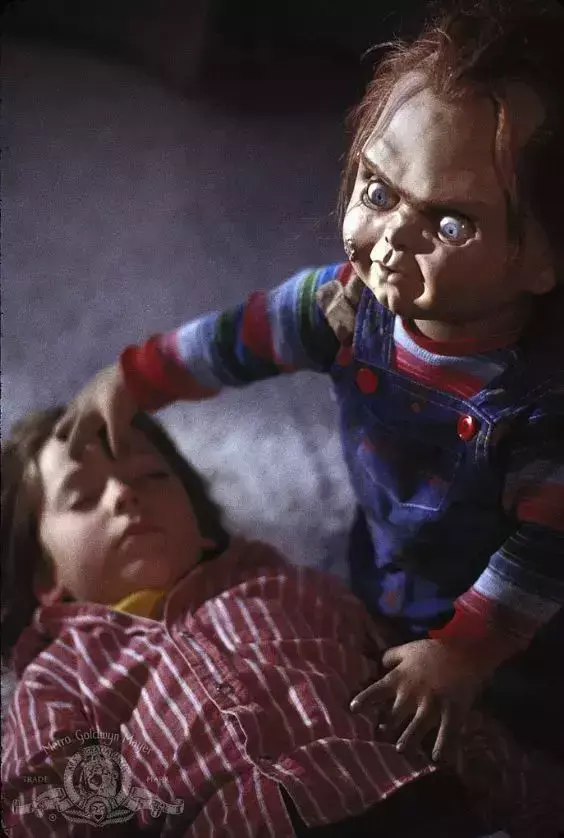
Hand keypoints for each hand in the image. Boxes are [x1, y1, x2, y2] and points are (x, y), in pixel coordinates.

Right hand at [54, 362, 136, 458]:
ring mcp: (86, 392)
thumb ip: (117, 440)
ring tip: (84, 428)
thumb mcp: (119, 420)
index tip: (77, 461)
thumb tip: (118, 459)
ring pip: (72, 410)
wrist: (131, 369)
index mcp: (83, 417)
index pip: (74, 440)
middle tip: (73, 443)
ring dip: (74, 420)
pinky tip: (96, 409)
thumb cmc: (122, 396)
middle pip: (64, 424)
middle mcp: (80, 405)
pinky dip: (86, 409)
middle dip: (65, 434)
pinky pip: (84, 400)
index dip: (74, 452)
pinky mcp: (95, 383)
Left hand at [350, 639, 492, 761]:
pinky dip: (443, 748)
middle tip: (381, 736)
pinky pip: (446, 733)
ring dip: (407, 742)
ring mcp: (432, 705)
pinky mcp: (452, 712)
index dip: (363, 701)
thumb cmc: (433, 650)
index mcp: (399, 679)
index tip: (352, 709)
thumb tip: (378, 664)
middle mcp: (412, 695)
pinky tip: (438, 759)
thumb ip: (390, 656)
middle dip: (386, 729)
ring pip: (415, 729)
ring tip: (402, 750)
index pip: (375, 691)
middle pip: (393, 717)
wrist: (465, 650)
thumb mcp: (408, 648)